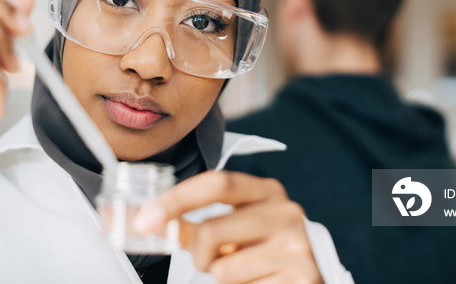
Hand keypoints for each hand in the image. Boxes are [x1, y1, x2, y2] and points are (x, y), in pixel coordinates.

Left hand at [134, 170, 322, 283]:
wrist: (310, 280)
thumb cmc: (267, 253)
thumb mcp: (235, 231)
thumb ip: (195, 225)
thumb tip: (151, 222)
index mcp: (267, 191)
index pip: (217, 182)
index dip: (176, 199)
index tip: (146, 219)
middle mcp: (286, 212)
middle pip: (212, 229)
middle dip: (198, 254)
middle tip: (208, 261)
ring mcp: (297, 246)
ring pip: (222, 269)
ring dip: (220, 278)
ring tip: (243, 273)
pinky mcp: (302, 277)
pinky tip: (259, 283)